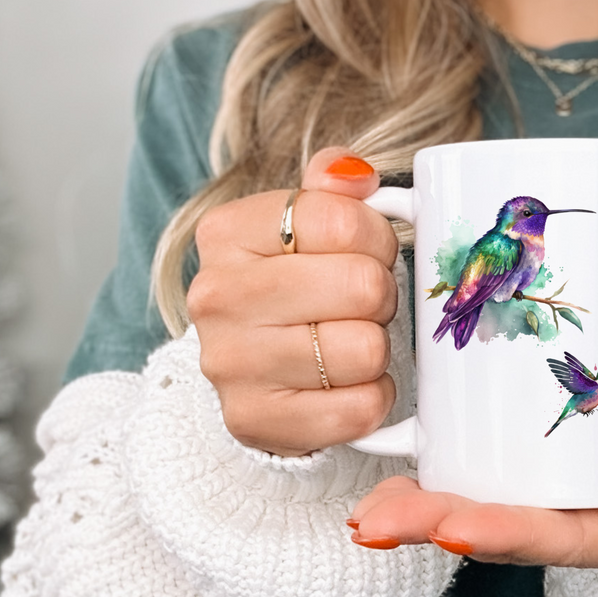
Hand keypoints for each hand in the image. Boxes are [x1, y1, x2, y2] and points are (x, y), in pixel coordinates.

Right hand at [186, 147, 399, 455]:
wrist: (256, 372)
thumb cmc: (295, 290)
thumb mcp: (305, 225)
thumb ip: (331, 188)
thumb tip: (352, 174)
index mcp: (227, 233)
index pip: (342, 219)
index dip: (376, 239)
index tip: (366, 253)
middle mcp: (217, 296)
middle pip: (362, 286)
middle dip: (380, 295)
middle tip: (363, 305)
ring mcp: (230, 364)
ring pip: (366, 349)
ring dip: (377, 349)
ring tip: (351, 342)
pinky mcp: (254, 422)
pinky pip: (361, 408)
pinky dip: (373, 398)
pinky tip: (348, 386)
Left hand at [348, 417, 597, 573]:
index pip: (560, 539)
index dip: (507, 534)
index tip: (453, 530)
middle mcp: (586, 527)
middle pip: (505, 531)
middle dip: (437, 526)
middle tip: (375, 521)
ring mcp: (567, 501)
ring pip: (489, 507)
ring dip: (426, 509)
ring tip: (368, 508)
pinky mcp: (555, 468)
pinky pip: (497, 474)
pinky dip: (448, 471)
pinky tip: (403, 460)